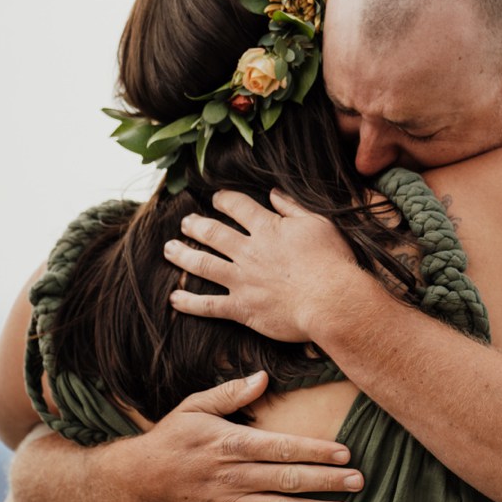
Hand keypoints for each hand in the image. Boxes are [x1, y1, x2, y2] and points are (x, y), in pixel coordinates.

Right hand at [135, 368, 364, 501]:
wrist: (136, 483)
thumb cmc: (171, 440)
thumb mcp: (195, 407)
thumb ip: (231, 393)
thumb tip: (263, 377)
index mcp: (231, 444)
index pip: (283, 447)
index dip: (317, 451)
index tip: (345, 453)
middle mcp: (234, 476)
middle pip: (289, 479)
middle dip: (327, 480)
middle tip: (358, 481)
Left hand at [163, 189, 360, 343]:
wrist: (332, 301)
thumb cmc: (332, 262)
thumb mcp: (319, 224)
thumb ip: (293, 207)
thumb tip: (274, 193)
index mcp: (267, 228)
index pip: (236, 206)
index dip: (223, 199)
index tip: (216, 198)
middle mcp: (248, 251)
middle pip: (212, 232)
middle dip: (195, 225)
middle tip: (185, 223)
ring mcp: (242, 280)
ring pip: (202, 264)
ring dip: (182, 255)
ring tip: (170, 249)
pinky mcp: (242, 308)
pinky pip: (209, 305)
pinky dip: (189, 302)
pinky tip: (175, 298)